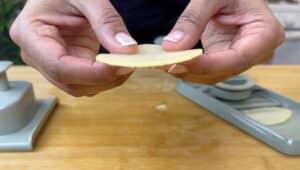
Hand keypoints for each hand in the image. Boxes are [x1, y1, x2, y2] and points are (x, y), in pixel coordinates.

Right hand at [10, 0, 136, 95]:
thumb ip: (106, 21)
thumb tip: (127, 50)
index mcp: (30, 33)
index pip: (59, 66)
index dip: (92, 72)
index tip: (121, 67)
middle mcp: (36, 55)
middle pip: (70, 82)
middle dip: (103, 78)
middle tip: (130, 65)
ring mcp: (50, 63)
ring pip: (79, 87)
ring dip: (106, 81)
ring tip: (127, 63)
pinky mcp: (67, 65)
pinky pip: (86, 81)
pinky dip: (106, 77)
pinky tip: (119, 64)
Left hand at [162, 0, 284, 82]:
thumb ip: (193, 19)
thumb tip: (172, 47)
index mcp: (265, 33)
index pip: (237, 58)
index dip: (207, 64)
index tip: (180, 61)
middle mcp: (256, 52)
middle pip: (223, 71)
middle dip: (191, 69)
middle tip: (163, 62)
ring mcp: (240, 58)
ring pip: (212, 75)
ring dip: (186, 72)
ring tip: (162, 62)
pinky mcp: (225, 59)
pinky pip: (206, 70)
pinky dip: (187, 67)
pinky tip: (171, 61)